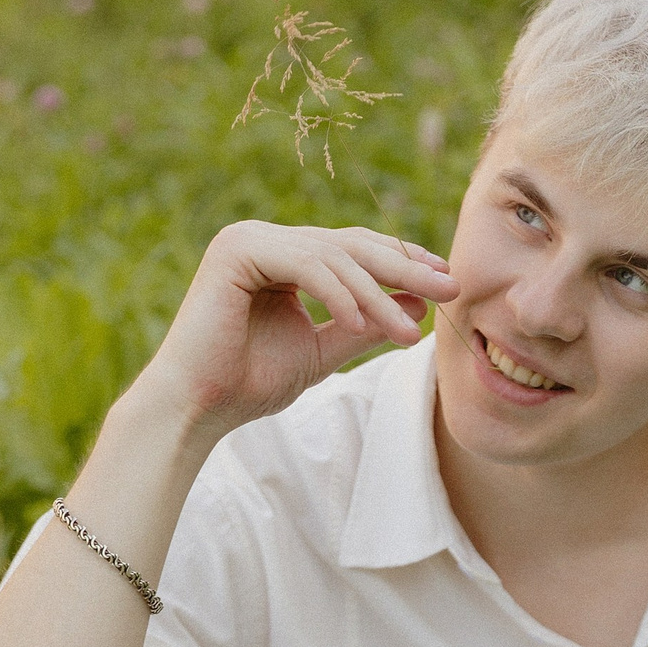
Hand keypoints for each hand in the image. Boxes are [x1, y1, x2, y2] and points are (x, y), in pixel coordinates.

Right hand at [139, 221, 456, 436]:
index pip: (354, 250)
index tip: (446, 282)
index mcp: (283, 256)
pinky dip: (337, 292)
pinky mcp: (237, 250)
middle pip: (350, 245)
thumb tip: (416, 305)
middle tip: (450, 289)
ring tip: (410, 330)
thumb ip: (364, 326)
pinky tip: (361, 321)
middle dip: (404, 269)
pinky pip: (304, 264)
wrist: (197, 407)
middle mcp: (266, 239)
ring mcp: (249, 238)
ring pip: (333, 256)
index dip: (402, 264)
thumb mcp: (323, 350)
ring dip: (378, 294)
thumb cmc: (249, 384)